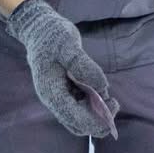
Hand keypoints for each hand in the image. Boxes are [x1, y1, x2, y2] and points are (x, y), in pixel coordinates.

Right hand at [5, 0, 117, 139]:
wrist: (40, 28)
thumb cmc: (52, 34)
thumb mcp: (67, 44)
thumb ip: (83, 65)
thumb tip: (101, 86)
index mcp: (51, 92)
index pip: (74, 117)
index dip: (96, 119)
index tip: (112, 104)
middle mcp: (54, 99)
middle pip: (78, 125)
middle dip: (98, 121)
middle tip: (113, 102)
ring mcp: (60, 97)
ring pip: (80, 119)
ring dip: (97, 114)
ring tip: (110, 98)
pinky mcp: (66, 92)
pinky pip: (81, 108)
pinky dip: (93, 105)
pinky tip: (102, 92)